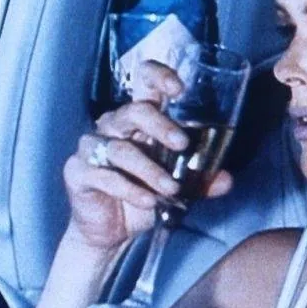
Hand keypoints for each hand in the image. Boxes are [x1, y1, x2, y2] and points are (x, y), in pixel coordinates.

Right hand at [63, 61, 232, 250]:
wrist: (112, 230)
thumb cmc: (145, 193)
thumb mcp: (179, 186)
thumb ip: (202, 180)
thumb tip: (227, 180)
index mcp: (139, 118)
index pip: (144, 82)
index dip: (158, 77)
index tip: (179, 88)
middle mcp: (114, 125)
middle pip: (134, 111)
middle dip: (161, 126)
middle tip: (183, 144)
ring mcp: (92, 147)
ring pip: (121, 149)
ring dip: (150, 170)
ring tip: (171, 189)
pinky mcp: (78, 172)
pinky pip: (104, 176)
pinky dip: (130, 190)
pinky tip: (149, 202)